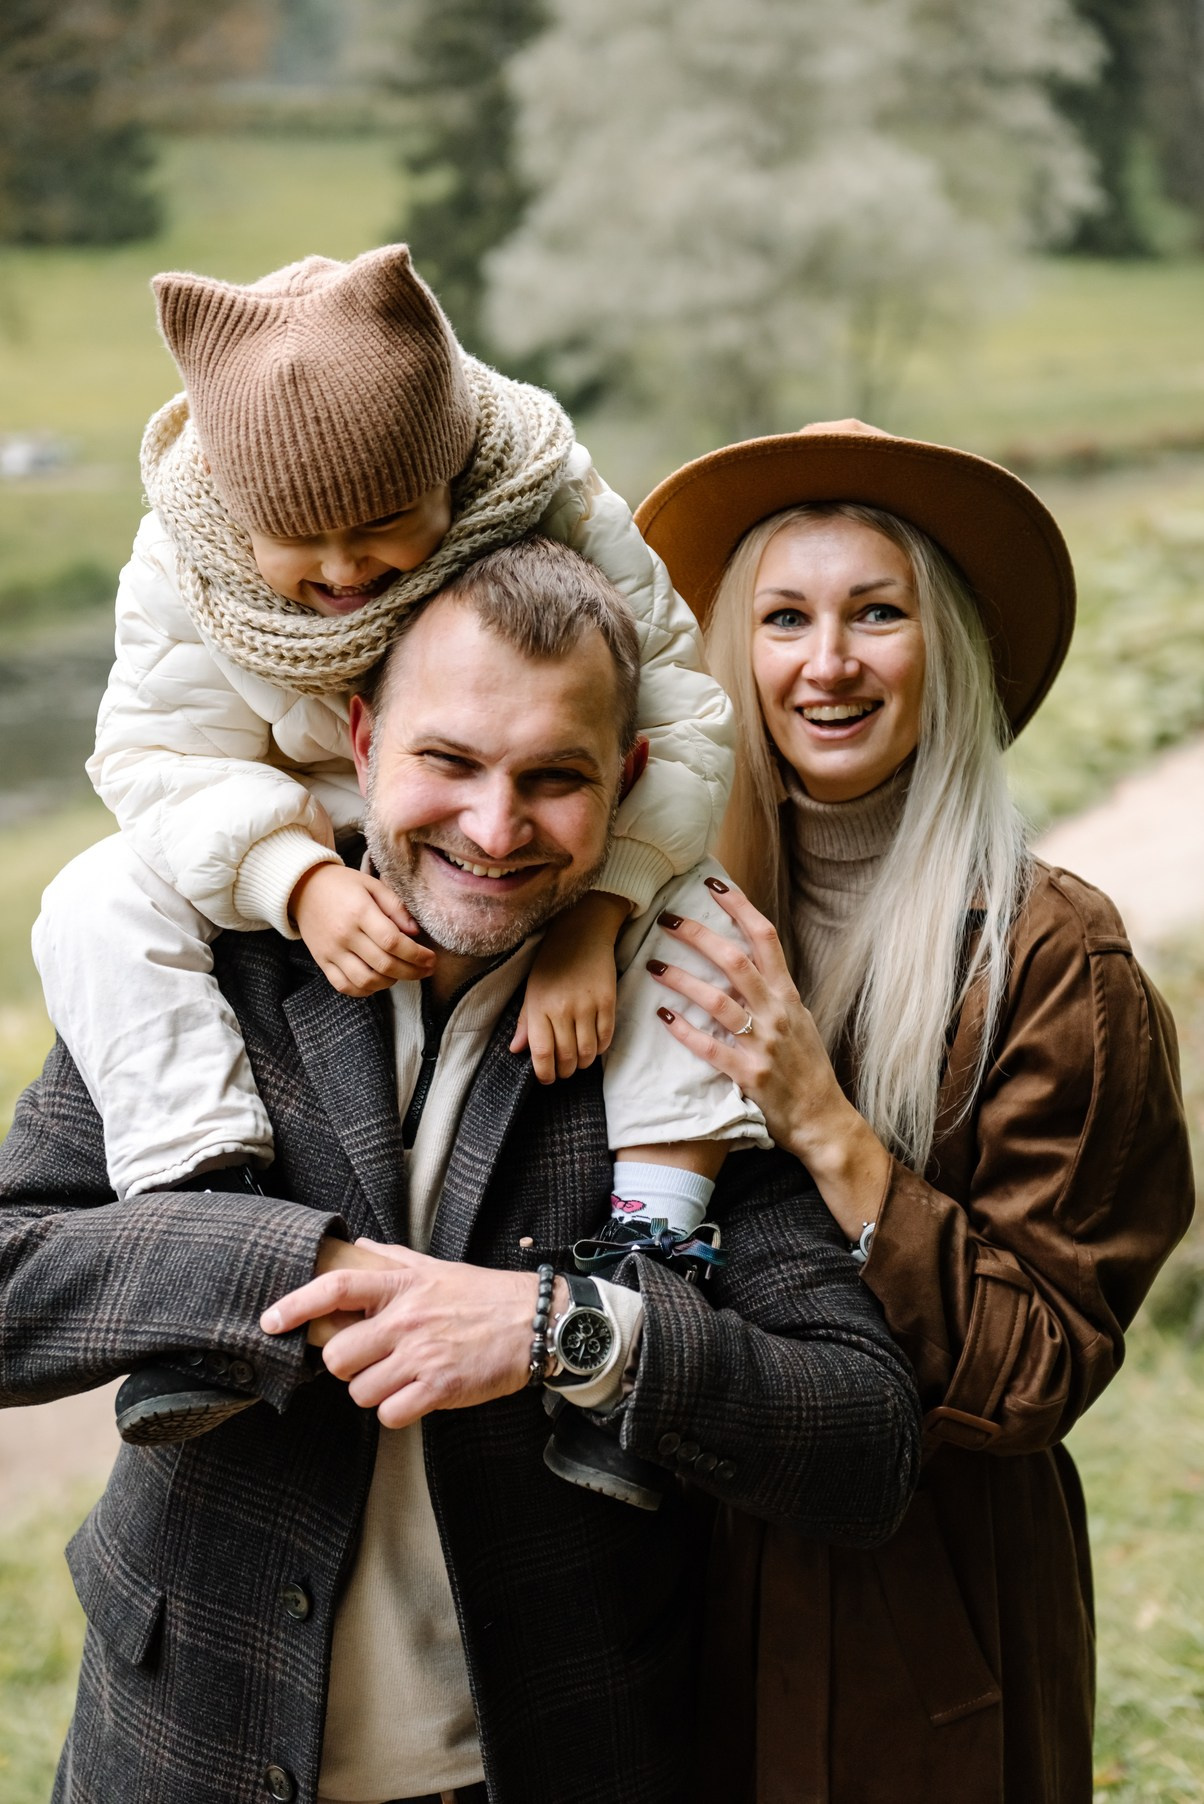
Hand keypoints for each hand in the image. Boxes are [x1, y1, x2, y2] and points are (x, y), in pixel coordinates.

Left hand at [261, 1238, 546, 1428]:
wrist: (534, 1322)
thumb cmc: (484, 1295)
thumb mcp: (436, 1268)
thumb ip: (393, 1259)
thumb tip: (358, 1247)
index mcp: (402, 1286)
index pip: (336, 1289)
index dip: (296, 1305)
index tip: (271, 1320)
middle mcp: (406, 1320)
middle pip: (338, 1356)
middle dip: (345, 1366)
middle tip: (366, 1361)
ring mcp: (421, 1356)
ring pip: (360, 1391)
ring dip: (373, 1392)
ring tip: (398, 1378)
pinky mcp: (439, 1389)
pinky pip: (391, 1414)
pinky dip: (396, 1411)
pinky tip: (415, 1396)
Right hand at [290, 863, 434, 996]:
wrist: (302, 889)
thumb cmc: (342, 885)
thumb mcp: (372, 885)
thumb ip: (396, 907)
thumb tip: (415, 933)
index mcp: (359, 912)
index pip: (393, 942)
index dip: (417, 955)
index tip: (431, 958)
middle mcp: (344, 935)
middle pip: (384, 964)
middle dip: (412, 972)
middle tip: (427, 970)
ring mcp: (331, 951)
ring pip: (366, 980)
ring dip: (391, 982)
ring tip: (403, 974)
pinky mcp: (322, 962)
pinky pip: (345, 986)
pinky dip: (366, 990)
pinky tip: (379, 981)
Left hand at [510, 890, 628, 1082]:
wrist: (581, 933)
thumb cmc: (551, 962)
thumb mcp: (531, 990)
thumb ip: (526, 1022)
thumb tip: (516, 1050)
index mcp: (539, 1006)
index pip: (541, 1052)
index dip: (545, 1073)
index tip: (546, 1078)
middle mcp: (562, 1009)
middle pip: (566, 1056)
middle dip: (564, 1071)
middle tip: (563, 1071)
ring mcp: (587, 1006)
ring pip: (587, 1052)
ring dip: (582, 1064)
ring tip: (578, 1062)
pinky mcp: (608, 1001)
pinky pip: (606, 1037)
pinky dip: (599, 1049)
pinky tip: (593, 1047)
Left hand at [649, 878, 890, 1231]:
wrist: (822, 1118)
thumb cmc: (807, 1068)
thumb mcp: (798, 1021)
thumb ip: (771, 992)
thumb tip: (741, 960)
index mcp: (788, 994)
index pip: (765, 937)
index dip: (739, 907)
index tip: (713, 884)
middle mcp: (777, 1012)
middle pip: (734, 960)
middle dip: (698, 935)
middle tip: (667, 918)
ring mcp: (764, 1043)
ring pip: (718, 1000)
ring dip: (683, 979)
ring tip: (653, 964)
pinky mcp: (749, 1074)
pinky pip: (711, 1047)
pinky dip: (685, 1031)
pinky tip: (663, 1016)